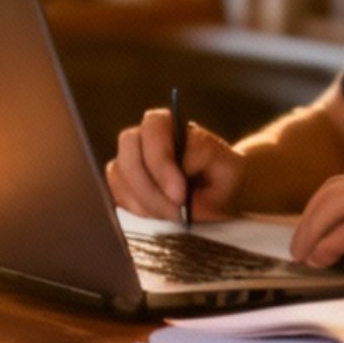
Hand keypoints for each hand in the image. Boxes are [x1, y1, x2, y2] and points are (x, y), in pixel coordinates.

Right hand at [107, 107, 243, 220]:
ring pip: (118, 174)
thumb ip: (206, 167)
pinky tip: (158, 219)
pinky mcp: (120, 184)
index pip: (155, 131)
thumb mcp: (228, 168)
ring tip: (171, 219)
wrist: (215, 193)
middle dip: (149, 187)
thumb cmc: (222, 176)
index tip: (180, 196)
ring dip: (143, 202)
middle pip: (128, 149)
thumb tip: (182, 183)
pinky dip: (135, 210)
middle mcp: (143, 136)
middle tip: (174, 213)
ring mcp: (127, 159)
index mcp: (170, 123)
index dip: (162, 165)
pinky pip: (115, 194)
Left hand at [290, 160, 343, 274]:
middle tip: (297, 250)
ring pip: (339, 207)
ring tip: (306, 258)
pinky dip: (333, 244)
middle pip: (332, 192)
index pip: (341, 184)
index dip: (315, 210)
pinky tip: (326, 259)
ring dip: (314, 233)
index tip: (306, 235)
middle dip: (307, 221)